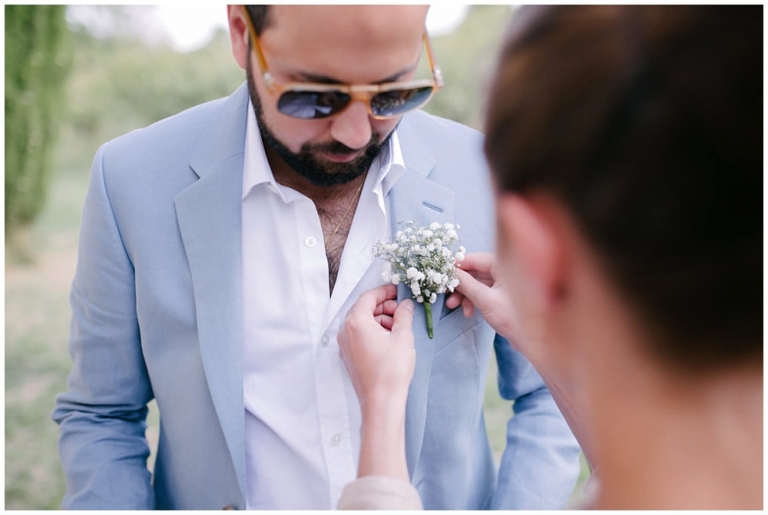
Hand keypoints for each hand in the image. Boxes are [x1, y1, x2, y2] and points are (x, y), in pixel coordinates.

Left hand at [338, 284, 415, 408]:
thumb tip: (405, 305)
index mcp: (356, 322)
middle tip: (402, 311)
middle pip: (364, 308)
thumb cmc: (391, 370)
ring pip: (362, 323)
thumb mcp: (403, 337)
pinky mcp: (349, 357)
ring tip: (399, 327)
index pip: (368, 297)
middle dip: (384, 306)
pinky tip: (390, 339)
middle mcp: (345, 331)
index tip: (399, 291)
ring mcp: (345, 345)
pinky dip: (374, 332)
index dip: (385, 291)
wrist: (381, 402)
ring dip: (380, 320)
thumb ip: (404, 315)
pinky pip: (360, 336)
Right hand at [445, 252, 521, 347]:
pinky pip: (483, 291)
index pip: (473, 258)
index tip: (442, 275)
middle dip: (459, 284)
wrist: (534, 340)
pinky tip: (468, 312)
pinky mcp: (502, 294)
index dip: (456, 267)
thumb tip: (450, 273)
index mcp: (504, 265)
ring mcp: (503, 282)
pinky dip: (473, 300)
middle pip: (473, 271)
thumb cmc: (515, 318)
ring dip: (464, 294)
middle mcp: (504, 270)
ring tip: (454, 307)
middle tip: (446, 294)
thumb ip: (466, 284)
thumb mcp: (486, 300)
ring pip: (476, 282)